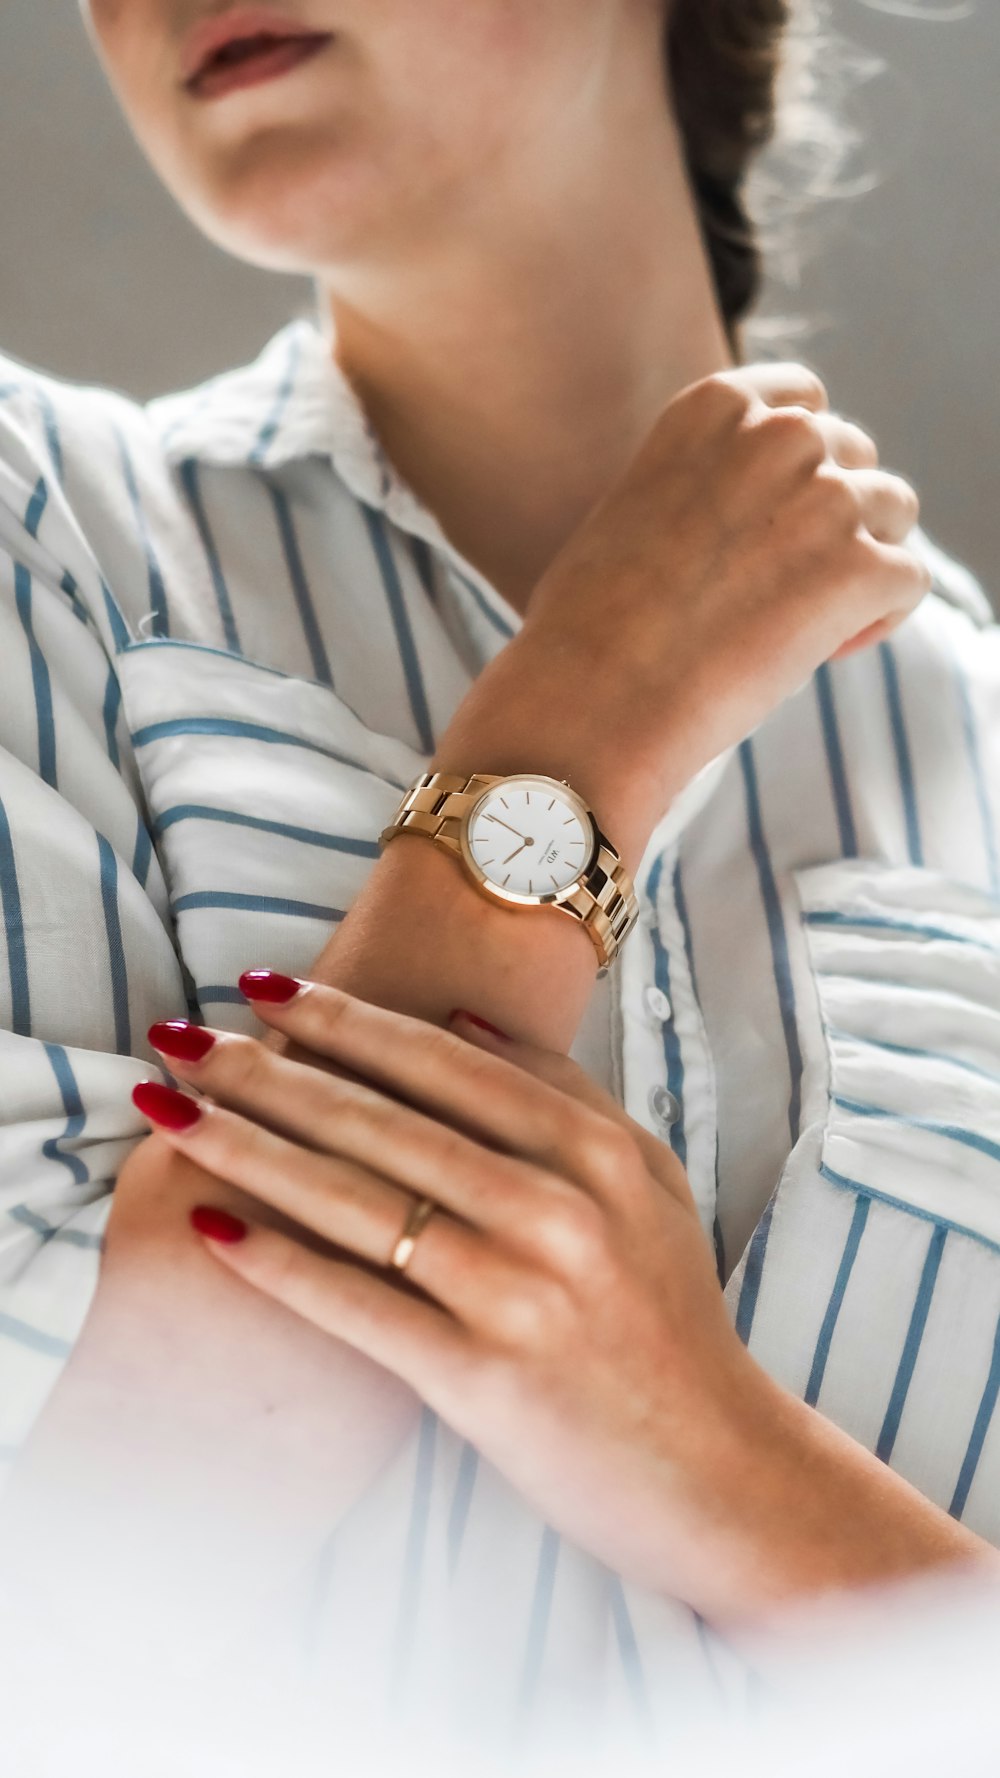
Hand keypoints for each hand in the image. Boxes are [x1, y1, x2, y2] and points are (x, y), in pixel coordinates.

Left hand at [136, 976, 765, 1613]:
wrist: (719, 1471)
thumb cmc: (672, 1321)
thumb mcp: (650, 1184)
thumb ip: (563, 1094)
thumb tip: (457, 1017)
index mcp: (598, 1151)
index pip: (441, 1061)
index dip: (341, 1018)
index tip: (262, 987)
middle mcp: (560, 1209)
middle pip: (381, 1120)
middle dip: (266, 1069)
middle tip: (180, 1035)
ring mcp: (522, 1293)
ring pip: (356, 1200)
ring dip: (248, 1147)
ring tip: (169, 1110)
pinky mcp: (486, 1380)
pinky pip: (359, 1307)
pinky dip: (278, 1265)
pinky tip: (212, 1228)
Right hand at [519, 360, 930, 813]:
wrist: (591, 701)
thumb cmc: (589, 629)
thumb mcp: (633, 511)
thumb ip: (702, 487)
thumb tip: (752, 520)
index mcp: (713, 409)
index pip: (802, 400)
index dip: (801, 464)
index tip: (774, 519)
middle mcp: (777, 435)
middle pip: (855, 454)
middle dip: (832, 516)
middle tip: (782, 587)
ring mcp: (825, 497)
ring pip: (893, 509)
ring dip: (861, 560)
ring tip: (804, 620)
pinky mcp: (858, 567)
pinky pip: (907, 579)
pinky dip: (877, 617)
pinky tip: (825, 649)